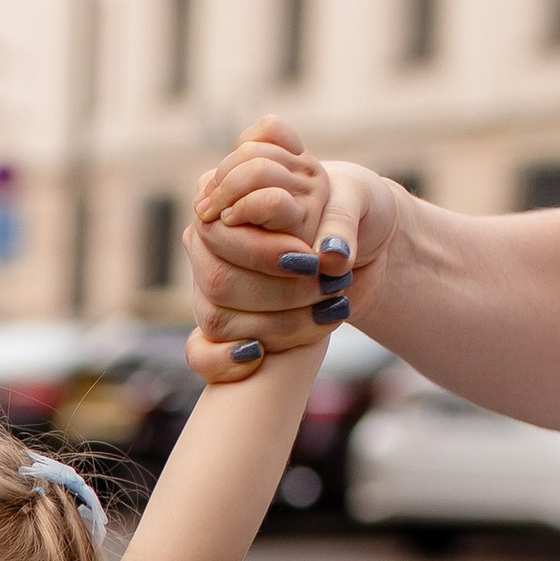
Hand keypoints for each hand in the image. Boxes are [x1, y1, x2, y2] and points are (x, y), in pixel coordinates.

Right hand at [182, 116, 397, 387]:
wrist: (358, 249)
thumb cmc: (351, 214)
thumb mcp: (356, 201)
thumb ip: (341, 221)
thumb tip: (332, 257)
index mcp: (230, 199)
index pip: (222, 230)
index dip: (264, 252)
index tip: (311, 261)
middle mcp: (212, 243)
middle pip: (220, 280)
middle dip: (279, 291)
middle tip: (329, 287)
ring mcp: (213, 288)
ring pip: (217, 317)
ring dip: (277, 325)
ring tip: (330, 312)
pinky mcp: (226, 326)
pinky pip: (202, 354)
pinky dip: (225, 361)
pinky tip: (259, 355)